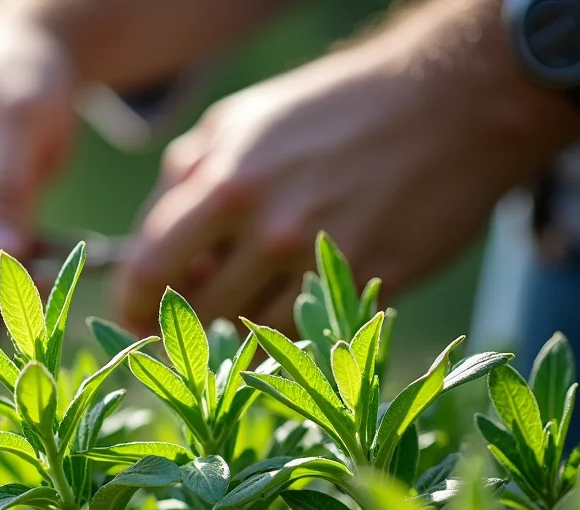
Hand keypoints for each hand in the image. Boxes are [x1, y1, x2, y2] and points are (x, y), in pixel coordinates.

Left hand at [113, 5, 579, 334]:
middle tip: (181, 325)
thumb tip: (155, 229)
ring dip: (231, 336)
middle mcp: (268, 228)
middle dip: (178, 327)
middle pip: (193, 315)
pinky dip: (282, 338)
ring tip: (237, 314)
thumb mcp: (242, 117)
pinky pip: (305, 337)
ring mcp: (322, 262)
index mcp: (226, 182)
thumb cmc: (334, 108)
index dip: (128, 305)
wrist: (451, 102)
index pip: (146, 270)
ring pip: (248, 336)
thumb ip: (188, 173)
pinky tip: (281, 316)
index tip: (130, 315)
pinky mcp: (369, 284)